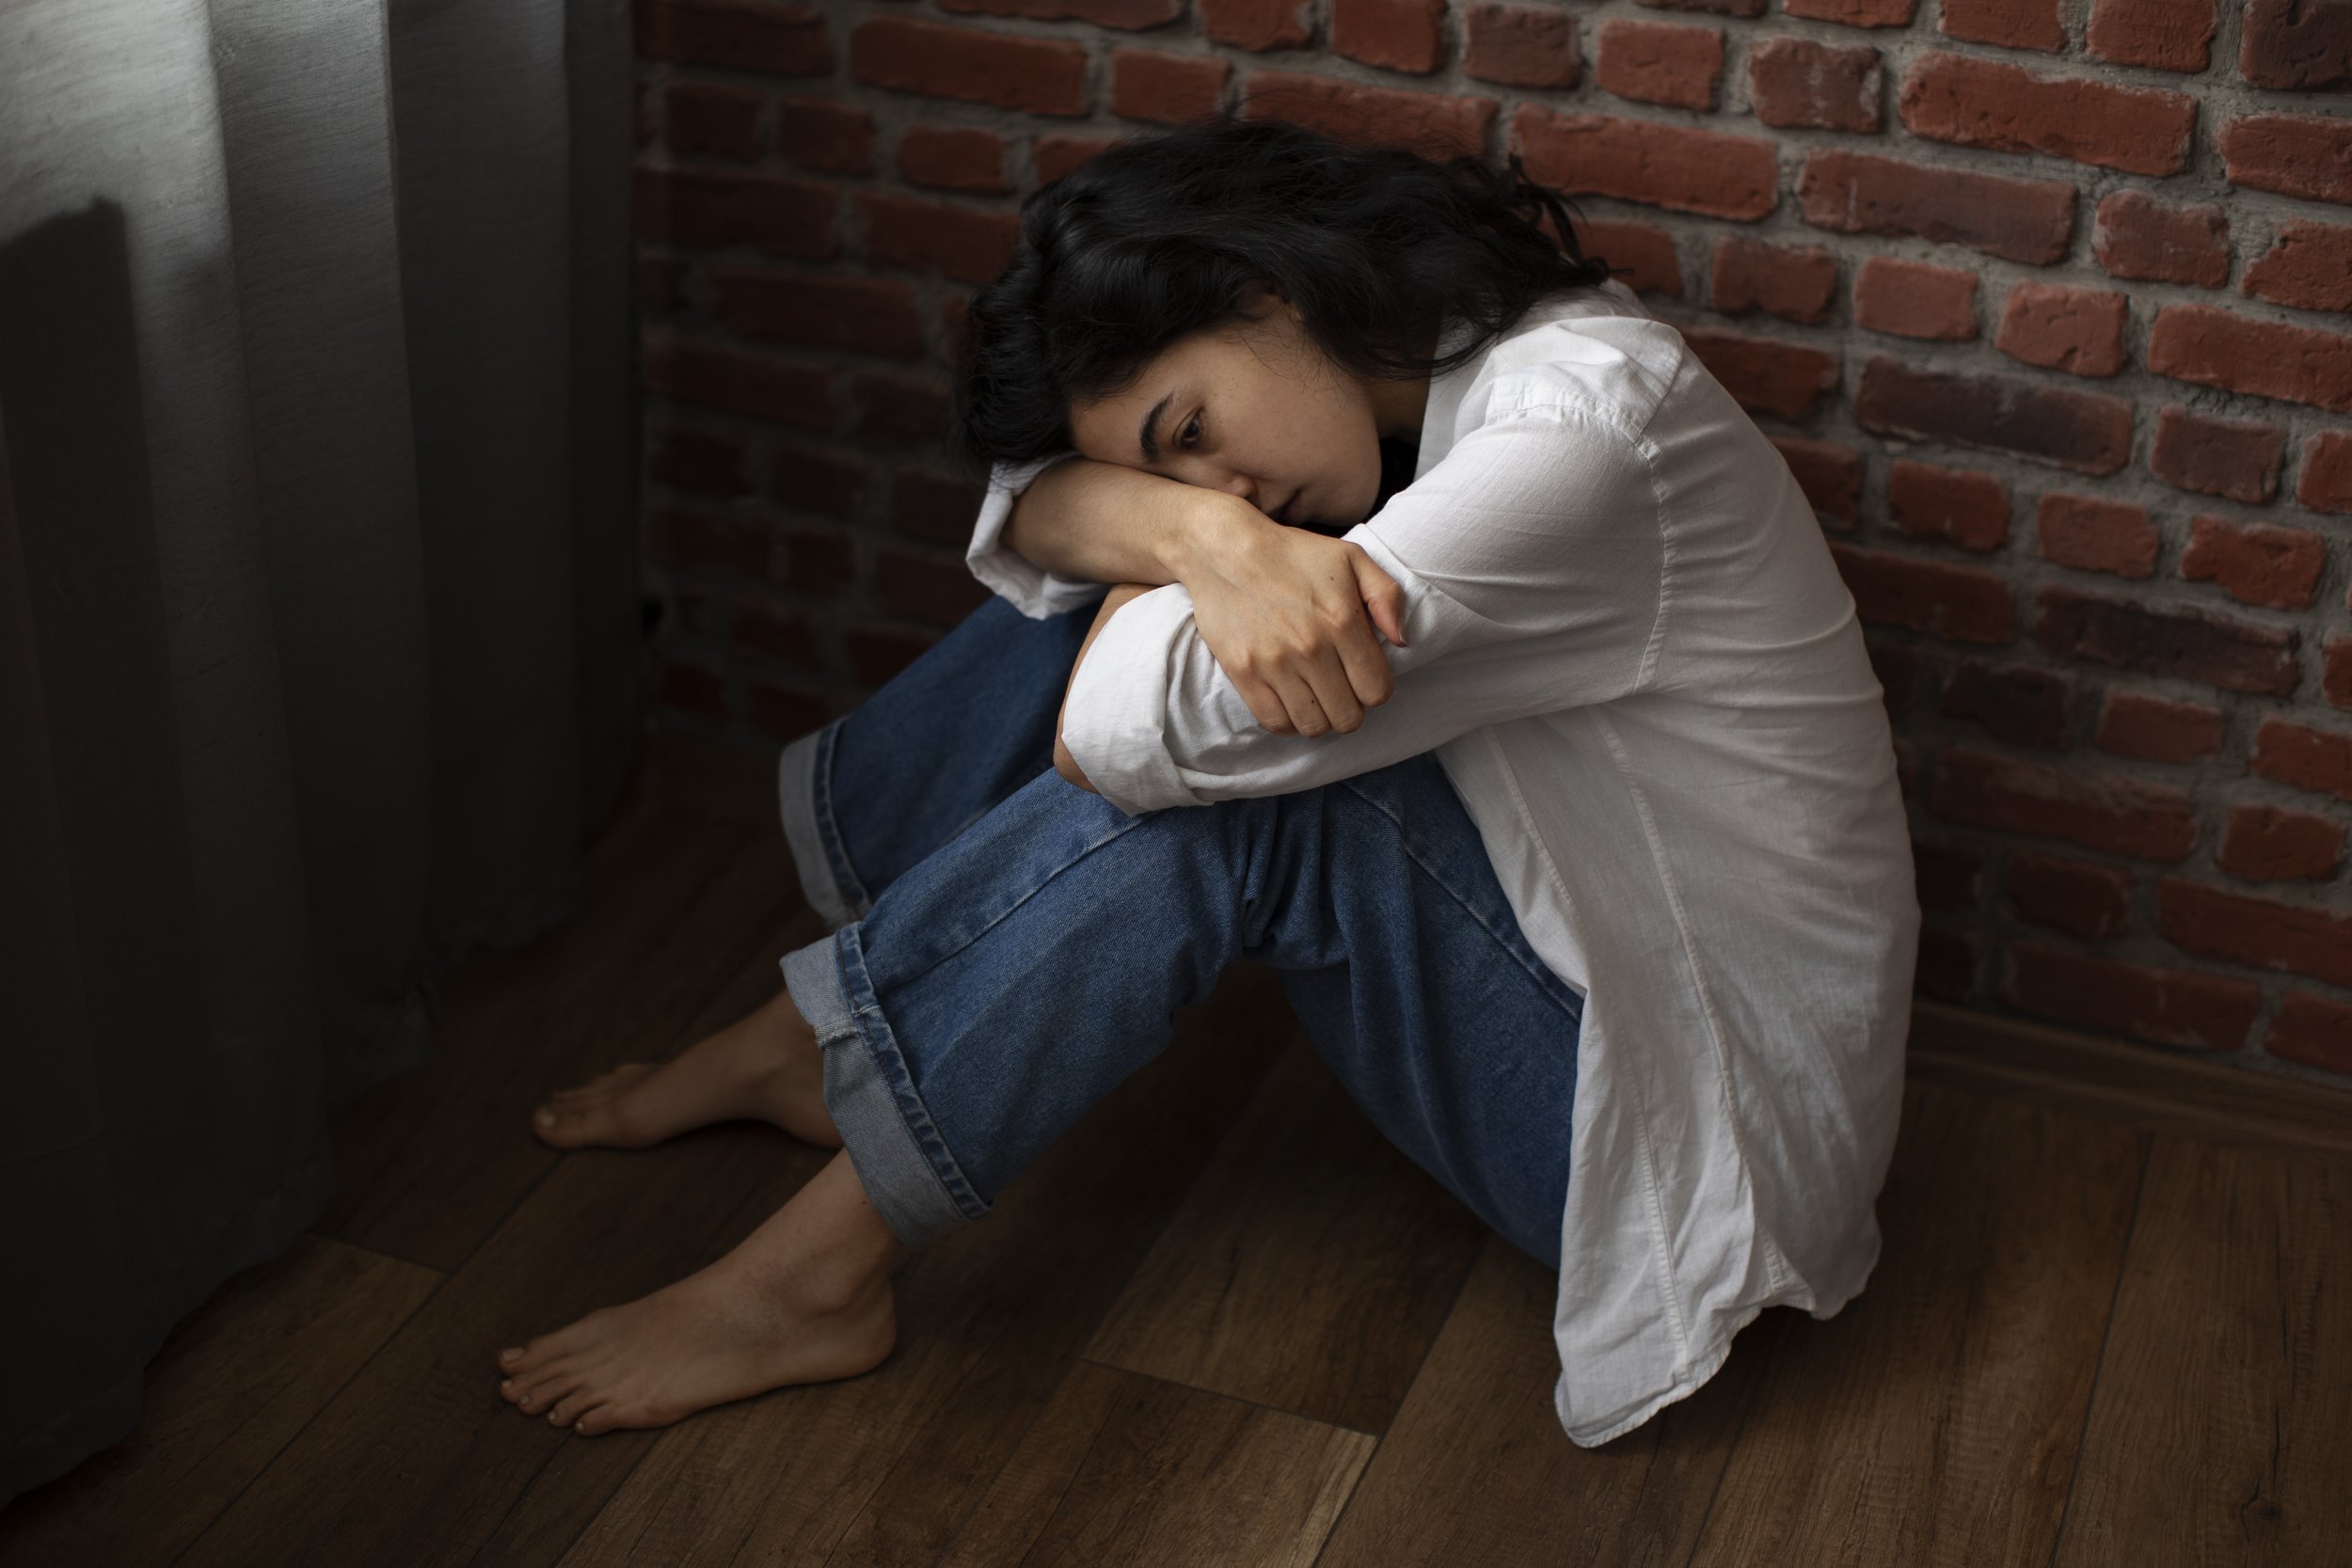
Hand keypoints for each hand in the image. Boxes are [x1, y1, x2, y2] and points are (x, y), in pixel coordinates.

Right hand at [1177, 493, 1409, 737]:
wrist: (1225, 549)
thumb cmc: (1292, 554)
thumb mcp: (1352, 558)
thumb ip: (1386, 596)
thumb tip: (1402, 641)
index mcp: (1342, 621)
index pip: (1377, 691)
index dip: (1375, 688)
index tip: (1362, 675)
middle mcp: (1311, 648)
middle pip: (1348, 717)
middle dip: (1350, 707)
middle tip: (1339, 689)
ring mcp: (1274, 664)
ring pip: (1314, 726)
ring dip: (1320, 717)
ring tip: (1315, 697)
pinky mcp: (1244, 673)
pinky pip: (1275, 723)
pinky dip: (1288, 721)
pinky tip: (1291, 701)